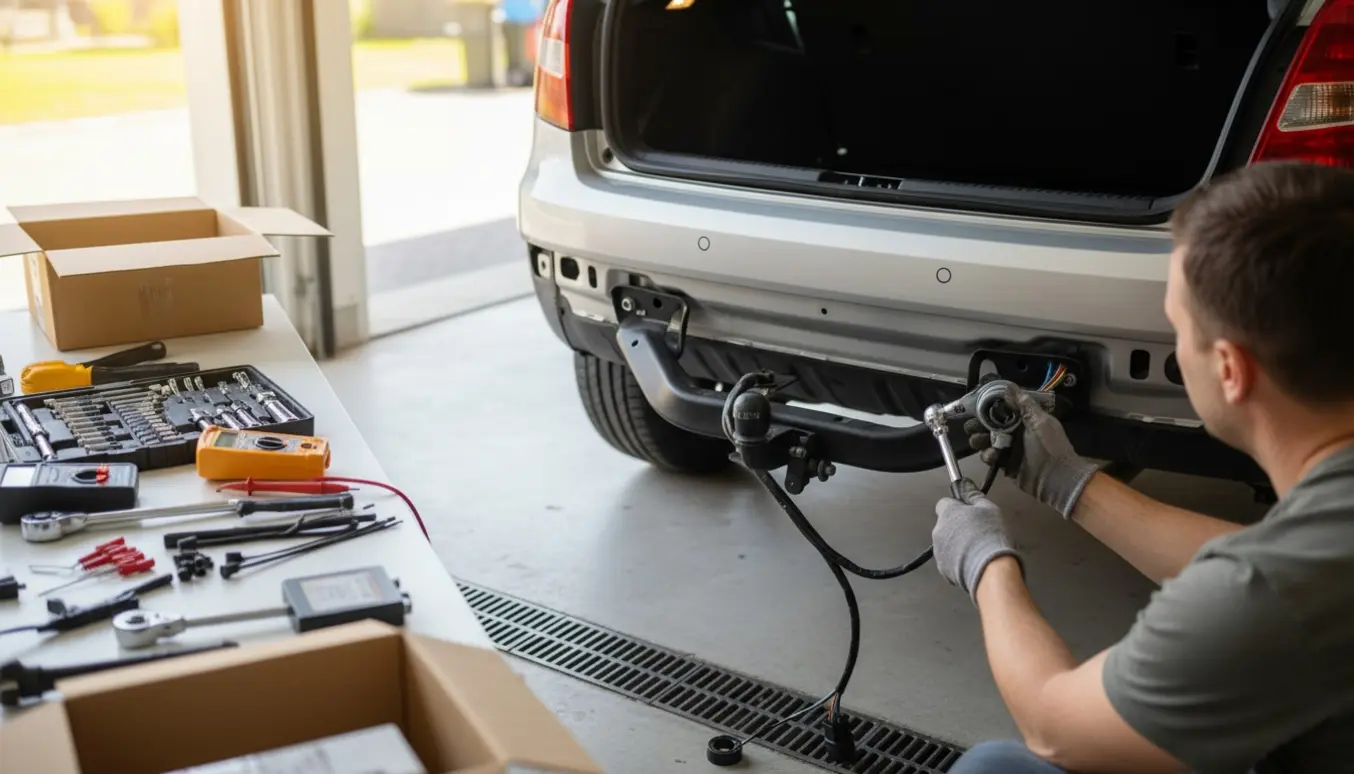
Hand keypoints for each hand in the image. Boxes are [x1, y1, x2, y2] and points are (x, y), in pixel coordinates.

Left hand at [932, 481, 1022, 602]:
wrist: (989, 570)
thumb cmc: (990, 537)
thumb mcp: (988, 508)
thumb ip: (973, 494)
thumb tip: (965, 484)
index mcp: (948, 512)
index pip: (945, 503)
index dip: (957, 506)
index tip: (969, 511)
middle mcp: (939, 530)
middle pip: (945, 523)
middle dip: (957, 526)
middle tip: (977, 531)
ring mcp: (938, 550)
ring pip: (946, 542)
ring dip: (957, 543)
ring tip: (976, 548)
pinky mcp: (943, 568)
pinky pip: (948, 560)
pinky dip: (957, 560)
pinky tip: (972, 561)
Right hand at [965, 390, 1100, 518]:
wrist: (1057, 478)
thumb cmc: (1051, 447)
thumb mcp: (1041, 421)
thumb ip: (1024, 404)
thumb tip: (1009, 386)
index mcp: (1023, 419)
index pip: (1000, 410)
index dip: (987, 408)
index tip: (976, 407)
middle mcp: (1013, 432)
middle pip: (988, 425)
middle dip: (978, 425)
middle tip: (973, 427)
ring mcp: (1008, 449)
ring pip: (986, 441)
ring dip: (980, 440)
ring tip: (980, 442)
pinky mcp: (1004, 464)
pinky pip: (990, 457)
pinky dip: (988, 456)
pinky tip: (992, 456)